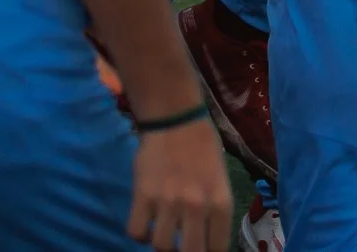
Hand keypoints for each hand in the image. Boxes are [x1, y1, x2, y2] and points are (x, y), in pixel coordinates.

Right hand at [127, 120, 231, 251]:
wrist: (176, 119)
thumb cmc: (203, 148)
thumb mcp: (220, 181)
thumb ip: (214, 211)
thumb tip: (208, 241)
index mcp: (220, 202)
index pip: (218, 249)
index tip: (202, 248)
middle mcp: (196, 206)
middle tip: (181, 243)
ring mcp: (167, 201)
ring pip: (160, 246)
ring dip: (161, 241)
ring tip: (163, 228)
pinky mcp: (142, 195)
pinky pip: (136, 231)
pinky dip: (140, 232)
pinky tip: (146, 220)